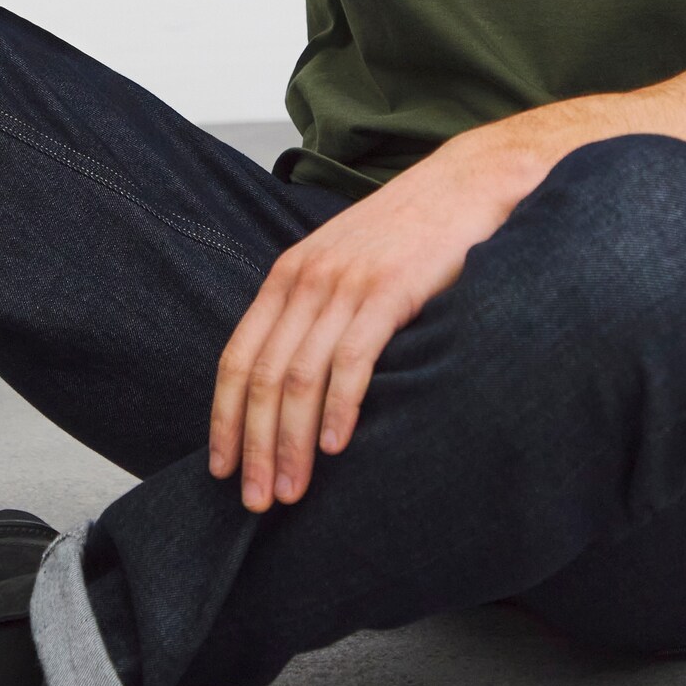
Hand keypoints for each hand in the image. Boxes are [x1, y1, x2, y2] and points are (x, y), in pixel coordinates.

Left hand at [207, 136, 547, 511]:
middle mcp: (307, 278)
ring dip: (291, 442)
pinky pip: (353, 359)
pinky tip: (336, 448)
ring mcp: (347, 284)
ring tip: (290, 492)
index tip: (220, 468)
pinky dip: (339, 408)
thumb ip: (317, 311)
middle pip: (263, 376)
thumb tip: (295, 385)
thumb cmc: (408, 235)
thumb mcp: (344, 264)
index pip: (238, 356)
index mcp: (289, 274)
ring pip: (300, 376)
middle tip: (255, 501)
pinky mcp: (390, 290)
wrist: (465, 184)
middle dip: (253, 445)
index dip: (225, 417)